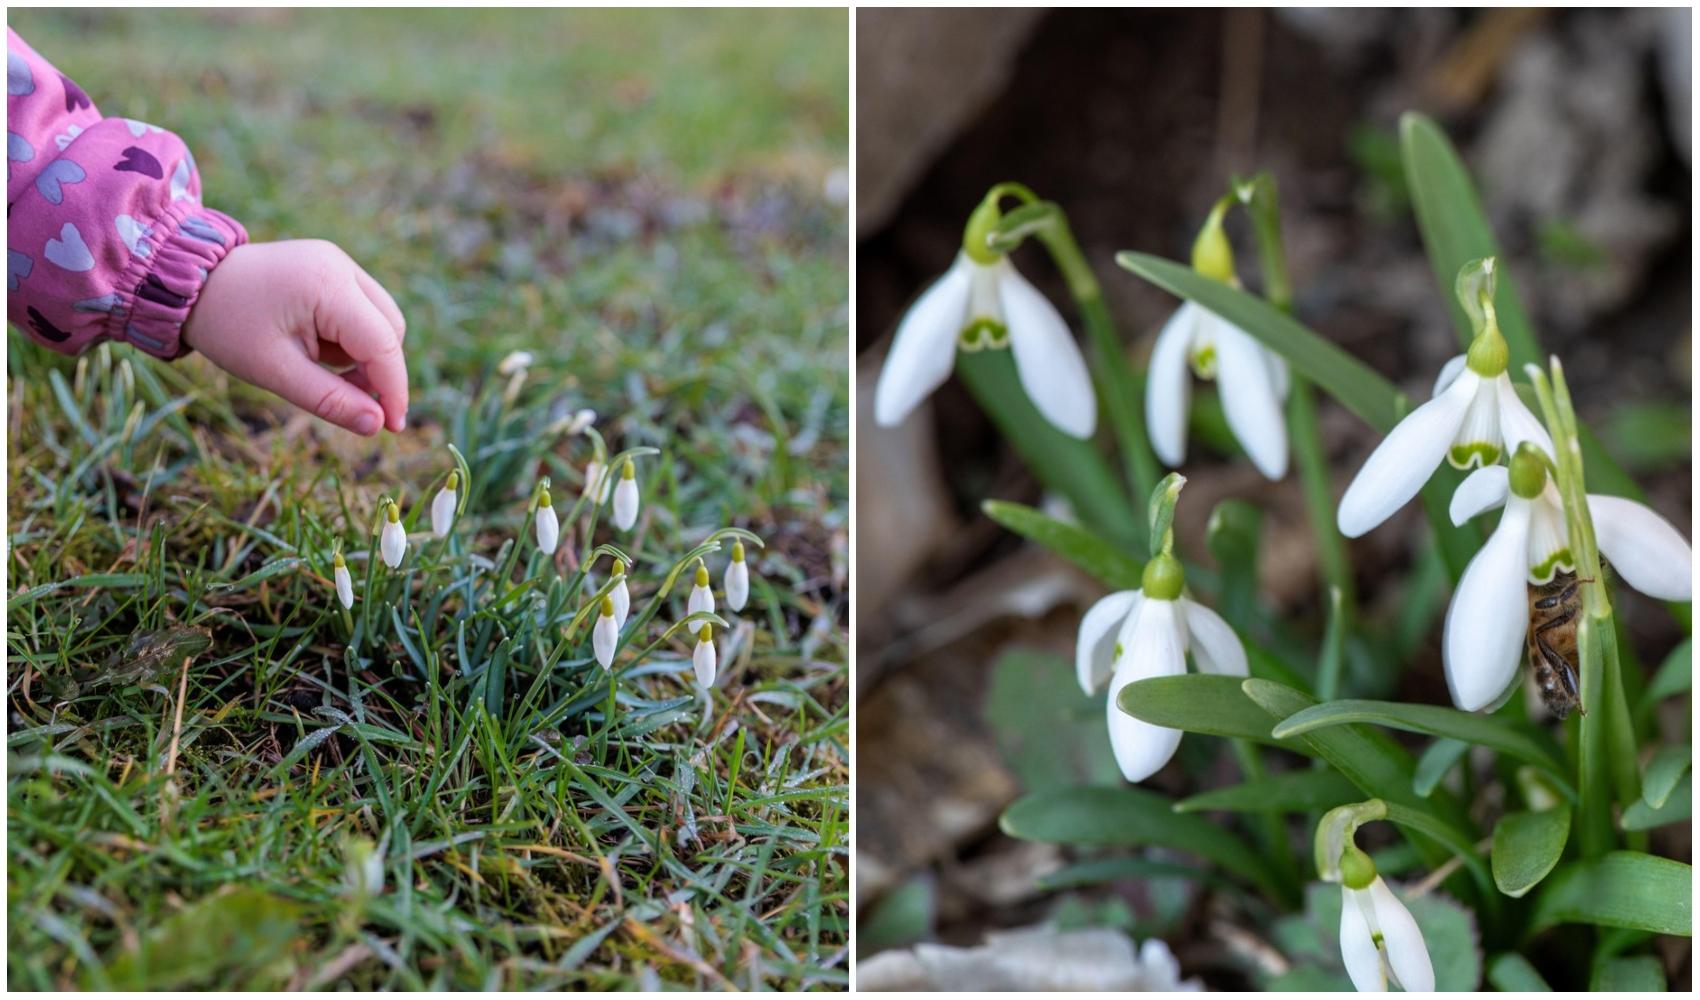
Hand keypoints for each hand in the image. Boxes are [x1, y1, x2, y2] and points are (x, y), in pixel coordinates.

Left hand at [182, 239, 408, 434]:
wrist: (189, 282)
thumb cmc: (227, 326)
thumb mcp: (275, 371)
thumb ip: (330, 399)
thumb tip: (376, 424)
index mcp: (328, 286)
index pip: (382, 344)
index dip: (393, 389)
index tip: (392, 427)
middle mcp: (341, 267)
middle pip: (390, 330)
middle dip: (378, 371)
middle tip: (350, 402)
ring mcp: (338, 263)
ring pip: (381, 320)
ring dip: (365, 355)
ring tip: (320, 369)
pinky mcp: (331, 267)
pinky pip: (363, 309)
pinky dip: (352, 338)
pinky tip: (317, 348)